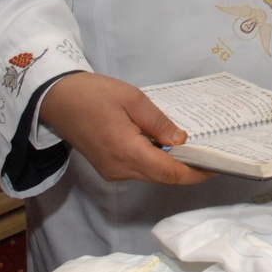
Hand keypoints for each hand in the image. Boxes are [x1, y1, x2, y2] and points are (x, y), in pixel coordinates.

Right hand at [39, 71, 212, 185]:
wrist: (56, 100)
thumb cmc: (93, 94)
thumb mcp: (133, 100)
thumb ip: (159, 122)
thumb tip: (181, 140)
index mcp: (127, 151)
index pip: (169, 173)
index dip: (195, 173)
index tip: (215, 167)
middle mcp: (120, 168)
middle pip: (163, 177)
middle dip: (189, 170)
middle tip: (211, 154)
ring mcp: (112, 171)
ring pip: (152, 175)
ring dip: (173, 166)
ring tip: (195, 148)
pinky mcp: (108, 167)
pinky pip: (140, 169)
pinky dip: (157, 161)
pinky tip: (168, 146)